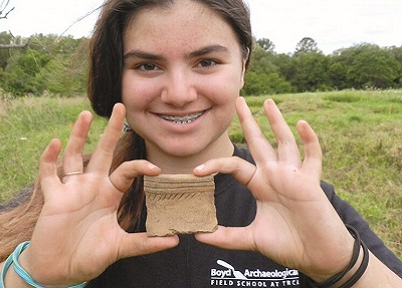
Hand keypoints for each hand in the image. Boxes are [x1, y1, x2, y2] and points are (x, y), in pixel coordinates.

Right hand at [21, 104, 177, 286]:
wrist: (60, 270)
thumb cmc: (90, 256)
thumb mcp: (121, 247)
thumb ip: (145, 243)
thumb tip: (175, 240)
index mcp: (110, 195)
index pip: (127, 171)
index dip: (140, 167)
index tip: (157, 169)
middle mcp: (92, 187)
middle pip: (103, 152)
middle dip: (111, 130)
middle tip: (120, 107)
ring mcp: (71, 190)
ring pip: (75, 156)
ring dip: (78, 135)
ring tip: (86, 114)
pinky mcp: (53, 198)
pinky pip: (48, 174)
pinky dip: (49, 159)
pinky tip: (55, 142)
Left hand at [194, 97, 353, 280]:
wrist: (317, 256)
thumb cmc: (288, 245)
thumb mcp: (252, 239)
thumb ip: (227, 237)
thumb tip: (198, 235)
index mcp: (260, 185)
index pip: (234, 165)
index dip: (215, 164)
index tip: (196, 171)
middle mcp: (275, 175)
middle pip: (259, 142)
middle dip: (249, 121)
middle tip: (237, 100)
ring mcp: (293, 175)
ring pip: (285, 141)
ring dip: (277, 121)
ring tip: (268, 102)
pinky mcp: (311, 181)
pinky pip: (312, 156)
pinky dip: (309, 140)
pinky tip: (301, 123)